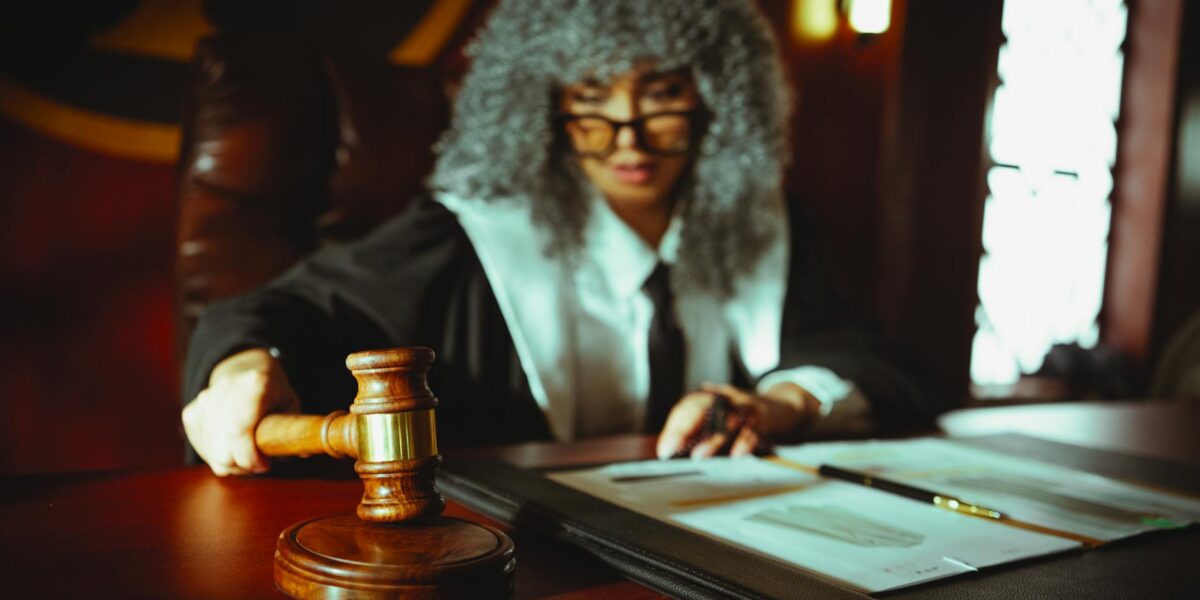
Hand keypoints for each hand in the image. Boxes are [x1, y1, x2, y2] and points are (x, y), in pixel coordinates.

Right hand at [182, 348, 299, 475]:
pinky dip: (217, 455)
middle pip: (223, 450)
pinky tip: (231, 444)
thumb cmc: (273, 394)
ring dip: (232, 462)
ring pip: (212, 454)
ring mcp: (205, 400)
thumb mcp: (291, 404)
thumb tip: (303, 451)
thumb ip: (295, 429)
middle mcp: (225, 389)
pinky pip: (202, 449)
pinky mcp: (191, 413)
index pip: (239, 430)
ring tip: (247, 450)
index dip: (250, 457)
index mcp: (256, 384)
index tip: (265, 465)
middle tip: (259, 461)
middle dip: (243, 466)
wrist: (245, 371)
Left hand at [655, 382, 820, 459]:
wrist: (780, 407)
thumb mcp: (719, 418)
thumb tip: (670, 450)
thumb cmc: (741, 416)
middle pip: (701, 408)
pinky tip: (737, 455)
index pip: (687, 408)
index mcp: (710, 397)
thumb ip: (697, 431)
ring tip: (699, 456)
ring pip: (726, 418)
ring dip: (712, 438)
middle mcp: (725, 397)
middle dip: (684, 429)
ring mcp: (744, 405)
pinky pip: (753, 429)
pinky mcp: (763, 417)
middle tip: (672, 449)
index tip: (665, 450)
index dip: (674, 428)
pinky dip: (745, 441)